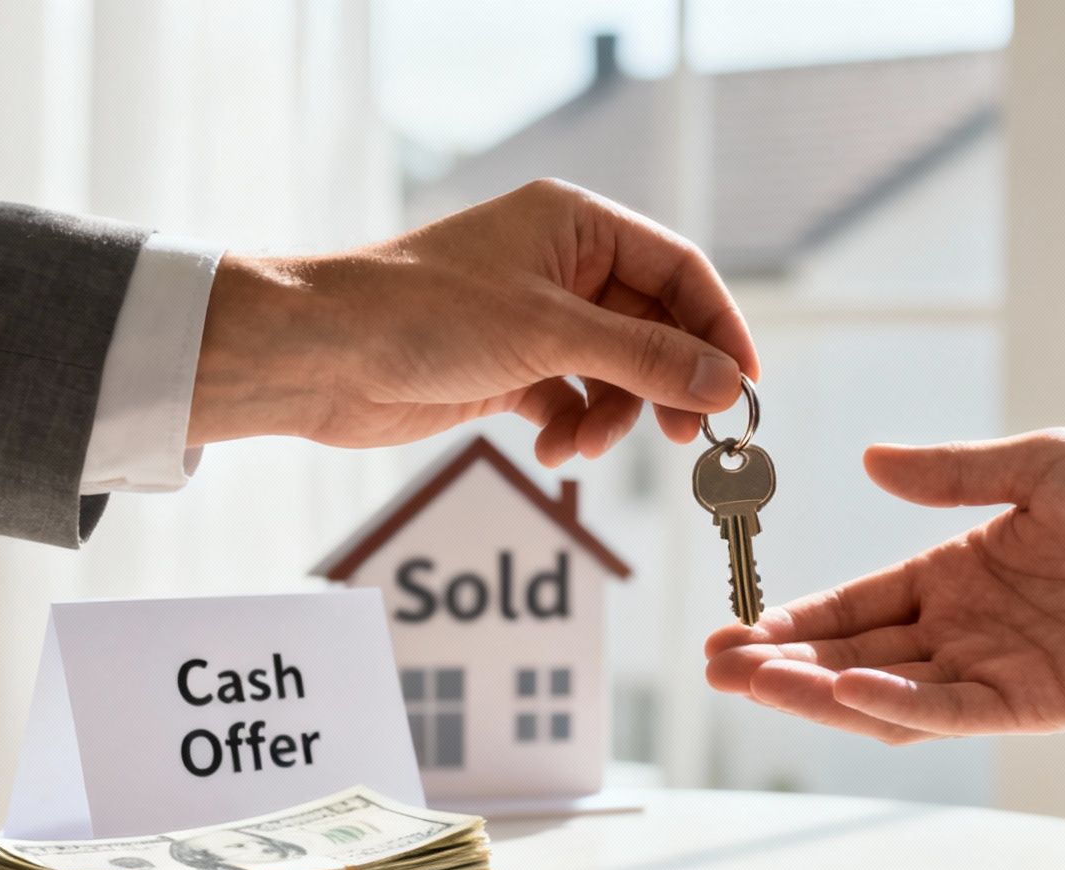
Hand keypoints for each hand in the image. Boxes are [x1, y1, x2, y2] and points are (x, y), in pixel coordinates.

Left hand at [187, 179, 757, 466]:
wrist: (319, 355)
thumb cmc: (423, 314)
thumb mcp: (551, 335)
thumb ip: (647, 361)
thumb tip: (726, 384)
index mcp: (576, 224)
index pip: (680, 270)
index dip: (719, 327)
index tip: (745, 387)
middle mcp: (561, 264)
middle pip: (652, 327)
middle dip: (665, 385)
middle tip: (686, 437)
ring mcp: (534, 318)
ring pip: (614, 372)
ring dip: (613, 416)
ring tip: (584, 446)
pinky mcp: (508, 366)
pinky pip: (572, 400)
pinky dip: (572, 429)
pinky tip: (553, 450)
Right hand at [704, 431, 1064, 742]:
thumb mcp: (1038, 465)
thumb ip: (952, 473)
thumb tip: (869, 459)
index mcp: (953, 573)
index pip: (854, 606)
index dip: (794, 622)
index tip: (735, 632)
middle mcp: (964, 630)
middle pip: (854, 657)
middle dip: (783, 667)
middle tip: (718, 669)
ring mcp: (996, 670)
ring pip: (888, 696)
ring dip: (820, 693)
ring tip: (754, 685)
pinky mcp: (1036, 701)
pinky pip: (955, 711)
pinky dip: (899, 705)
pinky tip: (848, 689)